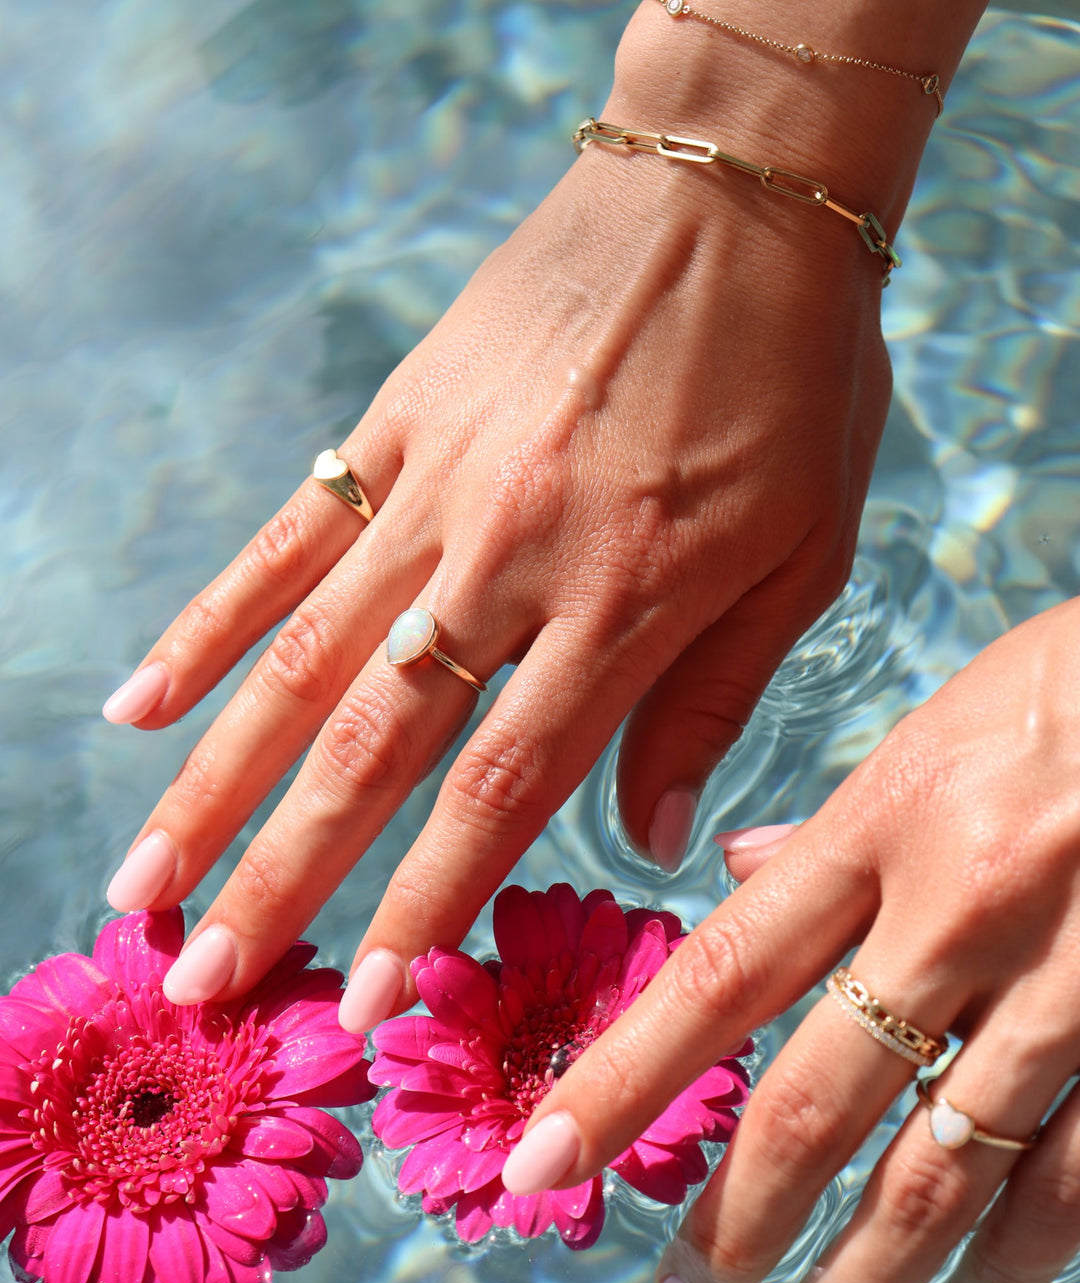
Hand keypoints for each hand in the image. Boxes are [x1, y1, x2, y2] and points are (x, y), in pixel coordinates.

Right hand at [101, 7, 903, 1016]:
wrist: (732, 193)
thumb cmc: (793, 385)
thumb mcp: (804, 557)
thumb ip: (715, 704)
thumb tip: (650, 840)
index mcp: (623, 608)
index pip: (499, 791)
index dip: (423, 907)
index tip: (362, 1001)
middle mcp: (507, 563)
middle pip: (372, 749)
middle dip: (284, 880)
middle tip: (204, 979)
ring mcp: (434, 492)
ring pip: (301, 661)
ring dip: (216, 786)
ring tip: (146, 884)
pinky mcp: (391, 425)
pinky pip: (282, 540)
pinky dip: (206, 627)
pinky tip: (136, 708)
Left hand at [501, 599, 1079, 1282]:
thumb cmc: (1074, 688)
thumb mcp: (933, 728)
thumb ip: (832, 825)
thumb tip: (737, 876)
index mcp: (880, 827)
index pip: (719, 980)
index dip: (620, 1084)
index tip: (543, 1169)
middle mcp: (957, 914)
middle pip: (816, 1108)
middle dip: (730, 1231)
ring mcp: (1062, 983)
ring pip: (941, 1173)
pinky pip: (1072, 1177)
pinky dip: (1013, 1262)